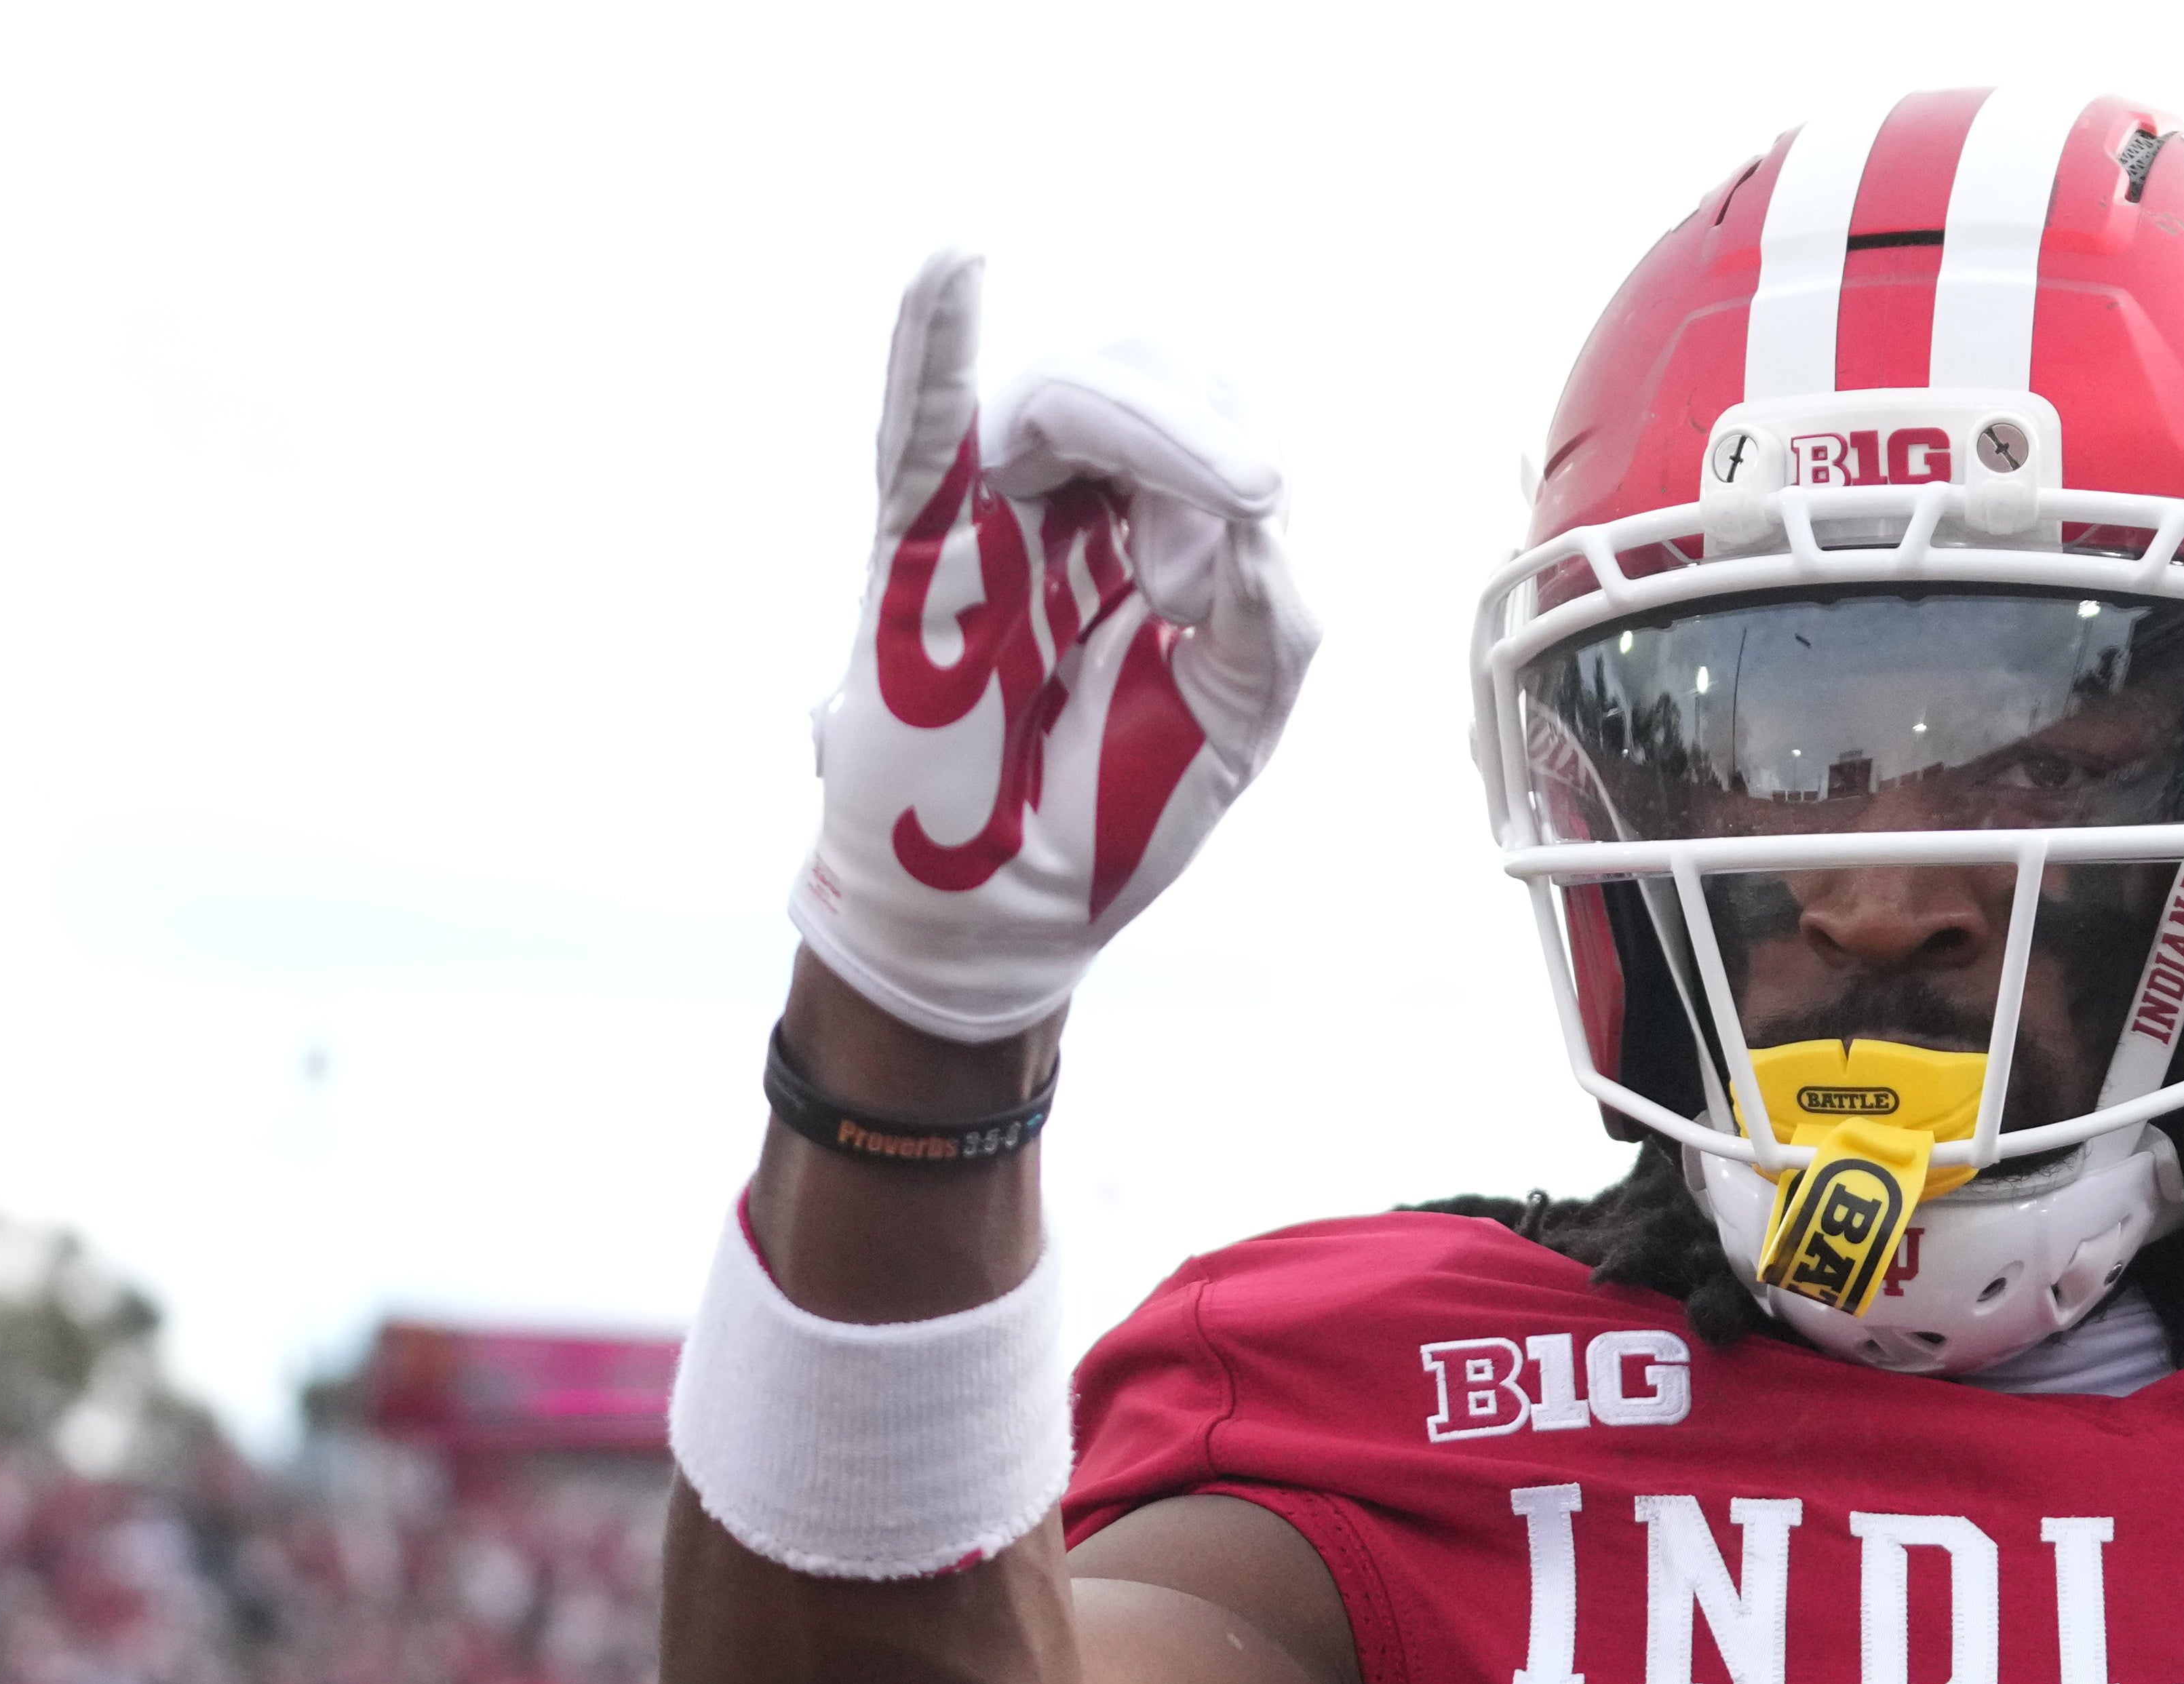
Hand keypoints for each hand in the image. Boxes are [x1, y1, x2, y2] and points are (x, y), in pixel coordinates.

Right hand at [789, 251, 1320, 1043]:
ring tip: (1170, 527)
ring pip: (1059, 401)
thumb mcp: (1233, 718)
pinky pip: (921, 428)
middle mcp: (1081, 508)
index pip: (1218, 432)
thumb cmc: (1108, 811)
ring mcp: (995, 519)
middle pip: (1145, 381)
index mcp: (1166, 537)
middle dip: (1193, 436)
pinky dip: (931, 344)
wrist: (1000, 914)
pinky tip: (950, 268)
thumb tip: (1254, 502)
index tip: (1217, 587)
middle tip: (1217, 529)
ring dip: (1128, 420)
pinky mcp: (917, 551)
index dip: (1236, 479)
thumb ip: (1266, 612)